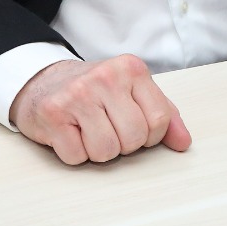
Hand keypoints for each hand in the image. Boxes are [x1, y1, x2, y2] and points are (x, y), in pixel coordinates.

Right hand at [9, 55, 190, 164]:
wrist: (43, 82)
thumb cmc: (93, 91)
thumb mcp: (132, 93)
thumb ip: (163, 115)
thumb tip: (184, 142)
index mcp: (132, 69)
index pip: (160, 119)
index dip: (150, 135)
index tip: (135, 127)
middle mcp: (106, 77)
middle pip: (134, 138)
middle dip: (123, 144)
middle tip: (107, 128)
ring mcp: (78, 93)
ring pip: (107, 151)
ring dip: (98, 151)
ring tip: (88, 130)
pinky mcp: (53, 113)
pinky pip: (77, 156)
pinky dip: (74, 153)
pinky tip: (70, 133)